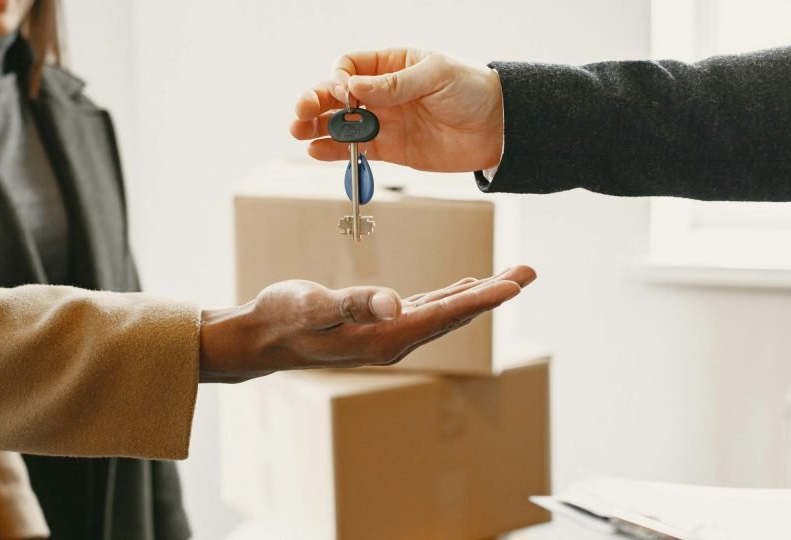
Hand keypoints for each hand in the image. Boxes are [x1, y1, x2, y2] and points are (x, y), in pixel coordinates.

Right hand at [198, 266, 535, 382]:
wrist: (261, 337)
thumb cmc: (282, 318)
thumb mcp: (313, 305)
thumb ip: (354, 304)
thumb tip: (395, 304)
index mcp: (385, 338)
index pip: (445, 314)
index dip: (482, 297)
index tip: (516, 284)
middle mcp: (395, 341)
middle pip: (455, 313)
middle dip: (493, 292)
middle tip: (529, 272)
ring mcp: (389, 336)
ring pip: (445, 311)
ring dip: (478, 293)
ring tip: (509, 277)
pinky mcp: (380, 327)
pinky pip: (427, 311)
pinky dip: (450, 296)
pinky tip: (462, 286)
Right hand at [290, 48, 503, 172]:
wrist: (499, 128)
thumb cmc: (473, 90)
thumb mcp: (436, 76)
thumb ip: (395, 84)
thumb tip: (354, 86)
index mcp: (393, 64)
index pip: (350, 66)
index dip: (339, 78)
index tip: (343, 92)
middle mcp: (384, 92)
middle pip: (338, 95)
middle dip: (316, 102)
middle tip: (300, 113)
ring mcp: (386, 121)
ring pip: (342, 124)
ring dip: (318, 127)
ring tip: (298, 132)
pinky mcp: (392, 149)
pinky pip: (357, 150)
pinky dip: (336, 151)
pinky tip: (317, 151)